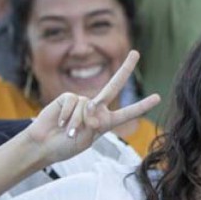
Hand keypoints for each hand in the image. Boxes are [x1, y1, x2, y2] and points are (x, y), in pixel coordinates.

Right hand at [25, 51, 159, 164]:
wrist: (43, 146)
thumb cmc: (65, 146)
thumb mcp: (85, 139)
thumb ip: (91, 122)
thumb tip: (91, 104)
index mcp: (105, 122)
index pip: (127, 113)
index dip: (141, 106)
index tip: (157, 97)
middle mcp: (96, 108)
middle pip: (114, 85)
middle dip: (125, 69)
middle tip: (136, 52)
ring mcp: (82, 102)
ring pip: (86, 106)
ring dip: (76, 122)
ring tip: (68, 132)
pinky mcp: (68, 98)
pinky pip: (72, 102)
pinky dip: (67, 115)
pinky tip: (60, 122)